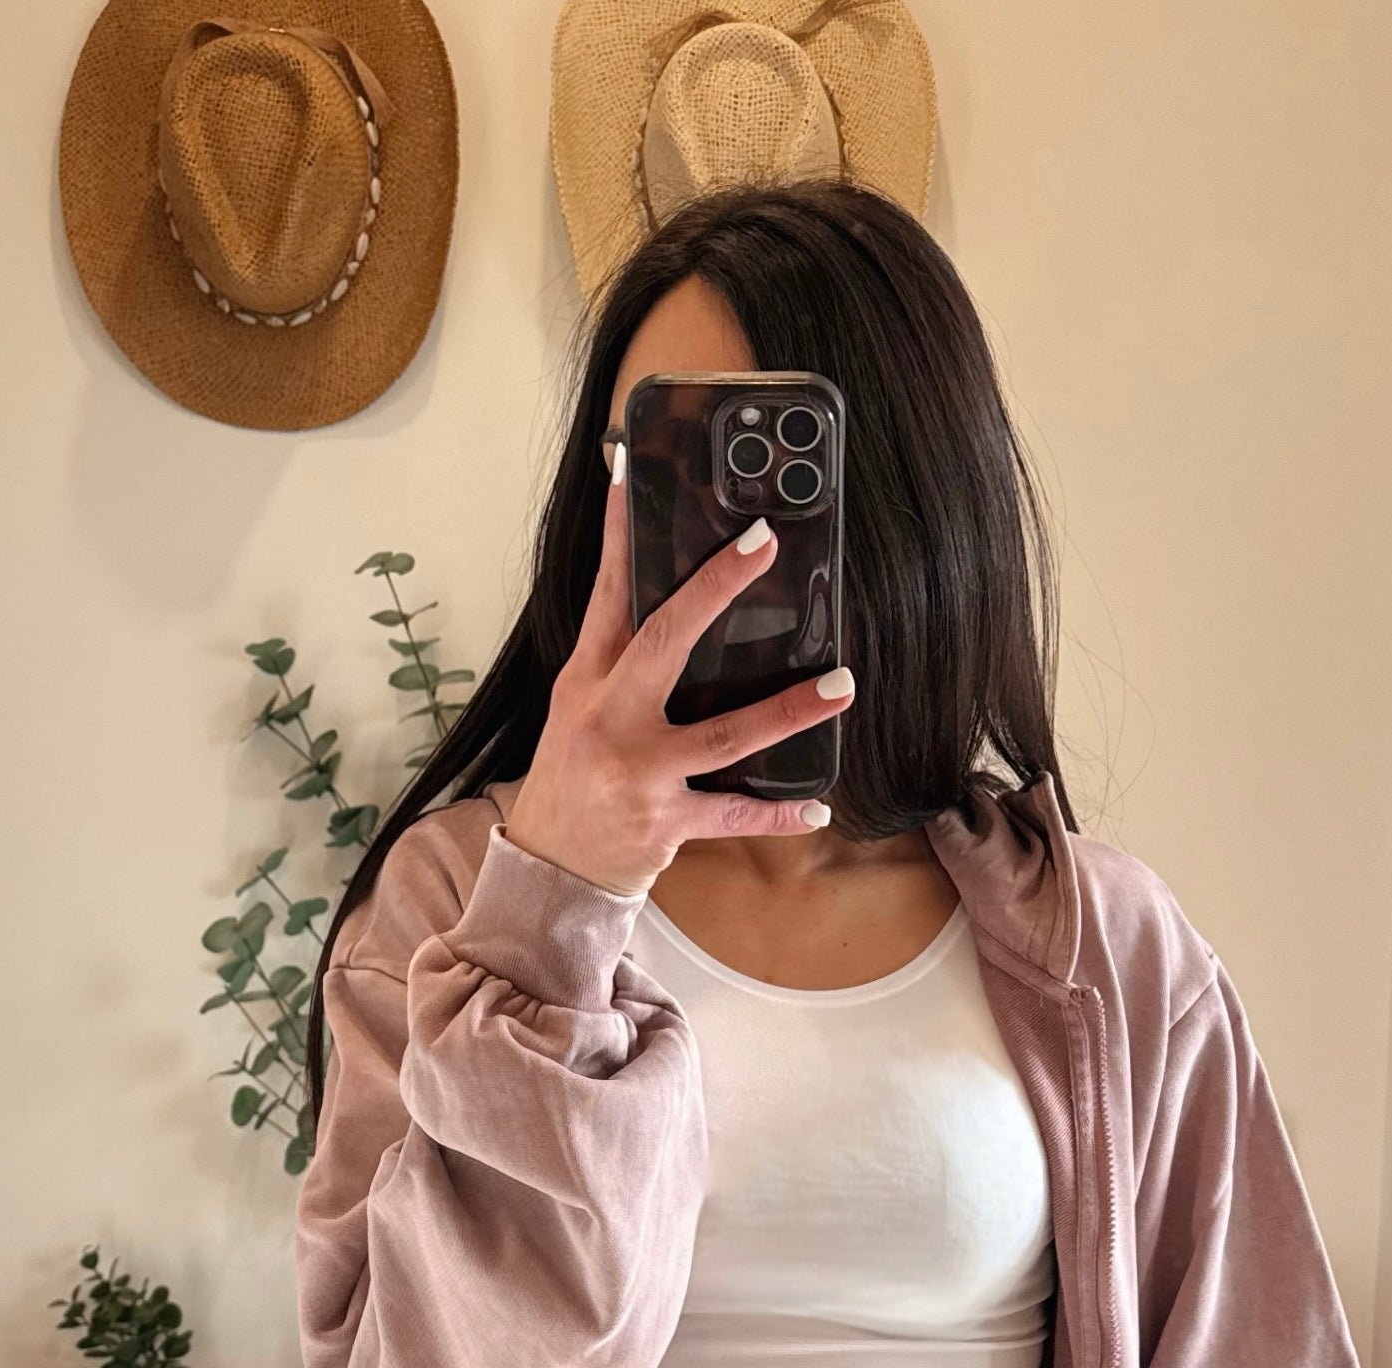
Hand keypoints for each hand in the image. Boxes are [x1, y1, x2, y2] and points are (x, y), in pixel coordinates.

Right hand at [502, 448, 855, 897]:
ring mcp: (640, 773)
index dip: (619, 534)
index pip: (606, 595)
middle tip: (765, 543)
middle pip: (666, 641)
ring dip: (788, 709)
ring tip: (841, 683)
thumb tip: (677, 608)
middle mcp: (611, 719)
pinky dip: (779, 816)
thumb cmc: (572, 782)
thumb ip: (619, 662)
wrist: (550, 872)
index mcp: (587, 682)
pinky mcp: (665, 823)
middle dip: (716, 588)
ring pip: (723, 734)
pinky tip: (818, 808)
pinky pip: (734, 815)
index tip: (631, 471)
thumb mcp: (578, 711)